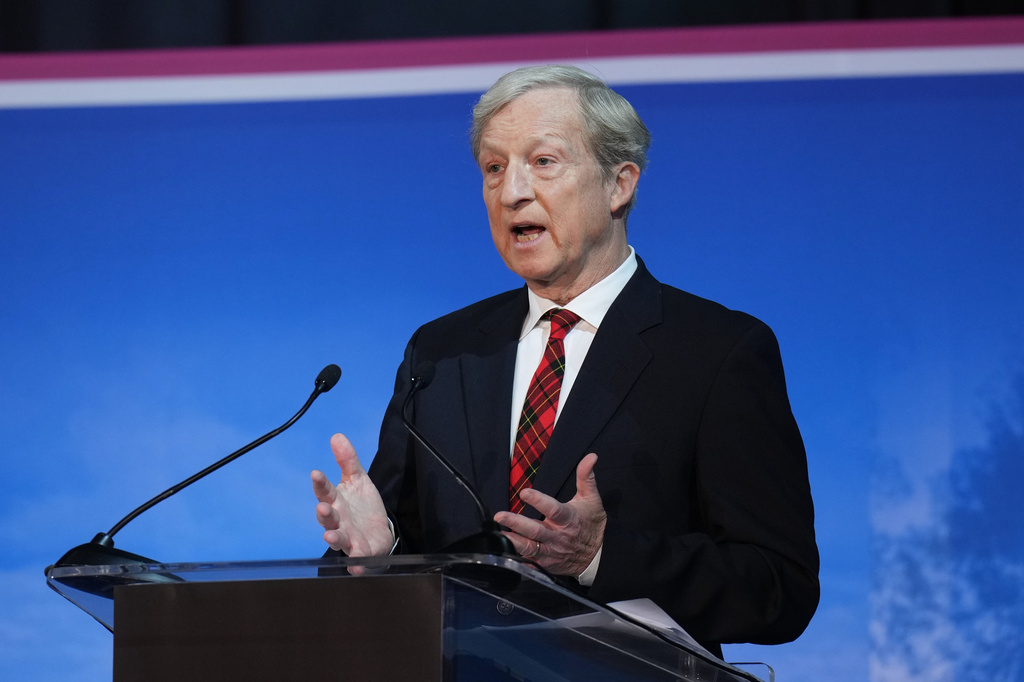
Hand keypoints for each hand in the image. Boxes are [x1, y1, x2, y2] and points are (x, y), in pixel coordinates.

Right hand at [311, 433, 392, 557]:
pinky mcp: (361, 552)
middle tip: (322, 508)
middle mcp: (338, 521)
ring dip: (334, 539)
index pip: (325, 491)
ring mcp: (348, 538)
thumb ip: (348, 461)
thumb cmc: (363, 506)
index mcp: (336, 501)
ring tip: (330, 538)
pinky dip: (355, 563)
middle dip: (324, 514)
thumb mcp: (358, 480)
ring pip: (338, 539)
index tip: (316, 473)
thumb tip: (337, 436)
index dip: (320, 483)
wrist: (380, 531)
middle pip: (327, 518)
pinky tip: (356, 565)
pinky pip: (357, 559)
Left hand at [493, 453, 605, 576]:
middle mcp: (558, 536)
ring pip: (530, 547)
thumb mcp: (591, 499)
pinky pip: (529, 562)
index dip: (539, 501)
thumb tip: (590, 457)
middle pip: (536, 530)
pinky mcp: (545, 563)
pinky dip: (516, 559)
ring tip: (498, 534)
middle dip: (516, 523)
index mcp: (569, 519)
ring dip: (513, 541)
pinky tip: (504, 553)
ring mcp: (551, 551)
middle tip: (500, 516)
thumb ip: (586, 477)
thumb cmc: (591, 524)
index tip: (524, 492)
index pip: (553, 509)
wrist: (597, 556)